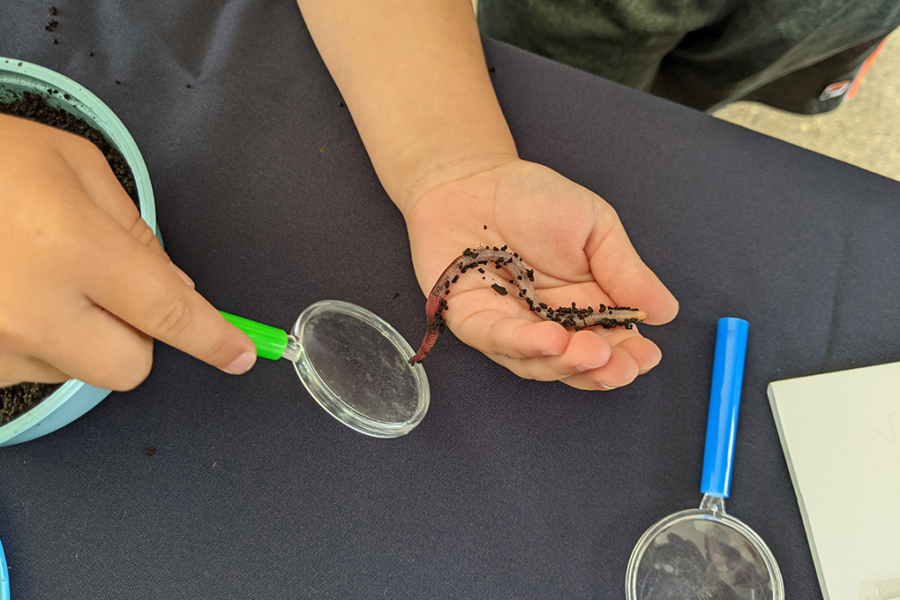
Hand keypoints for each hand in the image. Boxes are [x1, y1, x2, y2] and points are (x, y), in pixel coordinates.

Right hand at [0, 114, 256, 388]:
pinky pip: (29, 369)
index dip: (214, 339)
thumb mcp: (72, 166)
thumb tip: (174, 287)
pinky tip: (10, 294)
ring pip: (78, 370)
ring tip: (38, 276)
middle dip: (139, 336)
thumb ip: (133, 230)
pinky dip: (36, 341)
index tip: (240, 355)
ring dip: (81, 335)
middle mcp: (36, 310)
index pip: (170, 314)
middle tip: (114, 291)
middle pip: (130, 367)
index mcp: (75, 249)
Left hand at [405, 158, 678, 390]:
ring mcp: (509, 327)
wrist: (475, 177)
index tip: (647, 355)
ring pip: (538, 364)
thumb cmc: (533, 199)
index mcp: (584, 305)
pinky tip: (551, 340)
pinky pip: (497, 340)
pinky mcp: (472, 320)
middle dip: (599, 371)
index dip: (629, 356)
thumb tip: (666, 312)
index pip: (611, 343)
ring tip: (590, 353)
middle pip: (575, 366)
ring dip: (565, 364)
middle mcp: (548, 324)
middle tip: (619, 365)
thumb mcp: (596, 226)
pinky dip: (524, 344)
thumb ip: (626, 270)